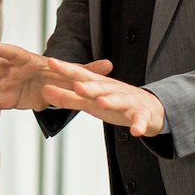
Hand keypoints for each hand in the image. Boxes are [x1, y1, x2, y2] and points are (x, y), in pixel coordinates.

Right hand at [0, 43, 114, 126]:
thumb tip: (110, 65)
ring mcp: (5, 85)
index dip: (2, 49)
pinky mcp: (5, 100)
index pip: (14, 53)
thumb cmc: (60, 75)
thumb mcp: (75, 74)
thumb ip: (89, 71)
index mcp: (28, 61)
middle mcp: (12, 70)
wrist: (52, 86)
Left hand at [37, 62, 166, 136]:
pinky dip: (138, 125)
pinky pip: (140, 120)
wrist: (149, 108)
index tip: (50, 62)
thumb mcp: (89, 101)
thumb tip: (44, 91)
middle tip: (76, 85)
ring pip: (119, 100)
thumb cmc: (114, 102)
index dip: (66, 69)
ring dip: (111, 101)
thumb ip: (67, 97)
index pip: (80, 75)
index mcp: (98, 85)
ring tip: (102, 102)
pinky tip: (135, 132)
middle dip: (88, 86)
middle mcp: (113, 90)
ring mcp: (128, 101)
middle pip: (99, 87)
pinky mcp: (141, 115)